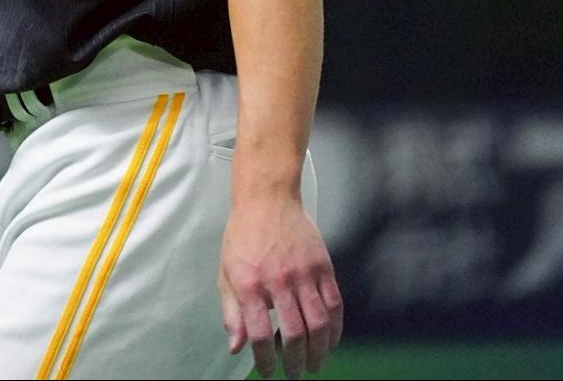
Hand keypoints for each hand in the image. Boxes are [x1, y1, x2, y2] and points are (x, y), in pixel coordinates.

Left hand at [220, 192, 342, 377]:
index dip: (265, 359)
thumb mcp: (226, 272)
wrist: (266, 200)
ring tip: (314, 364)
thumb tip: (236, 346)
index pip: (259, 333)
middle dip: (295, 361)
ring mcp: (304, 274)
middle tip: (295, 373)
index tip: (268, 371)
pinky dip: (335, 329)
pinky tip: (330, 341)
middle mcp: (277, 281)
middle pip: (294, 333)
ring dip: (319, 351)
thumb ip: (232, 312)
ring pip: (319, 323)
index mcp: (249, 283)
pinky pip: (335, 305)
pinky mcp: (323, 267)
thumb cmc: (243, 236)